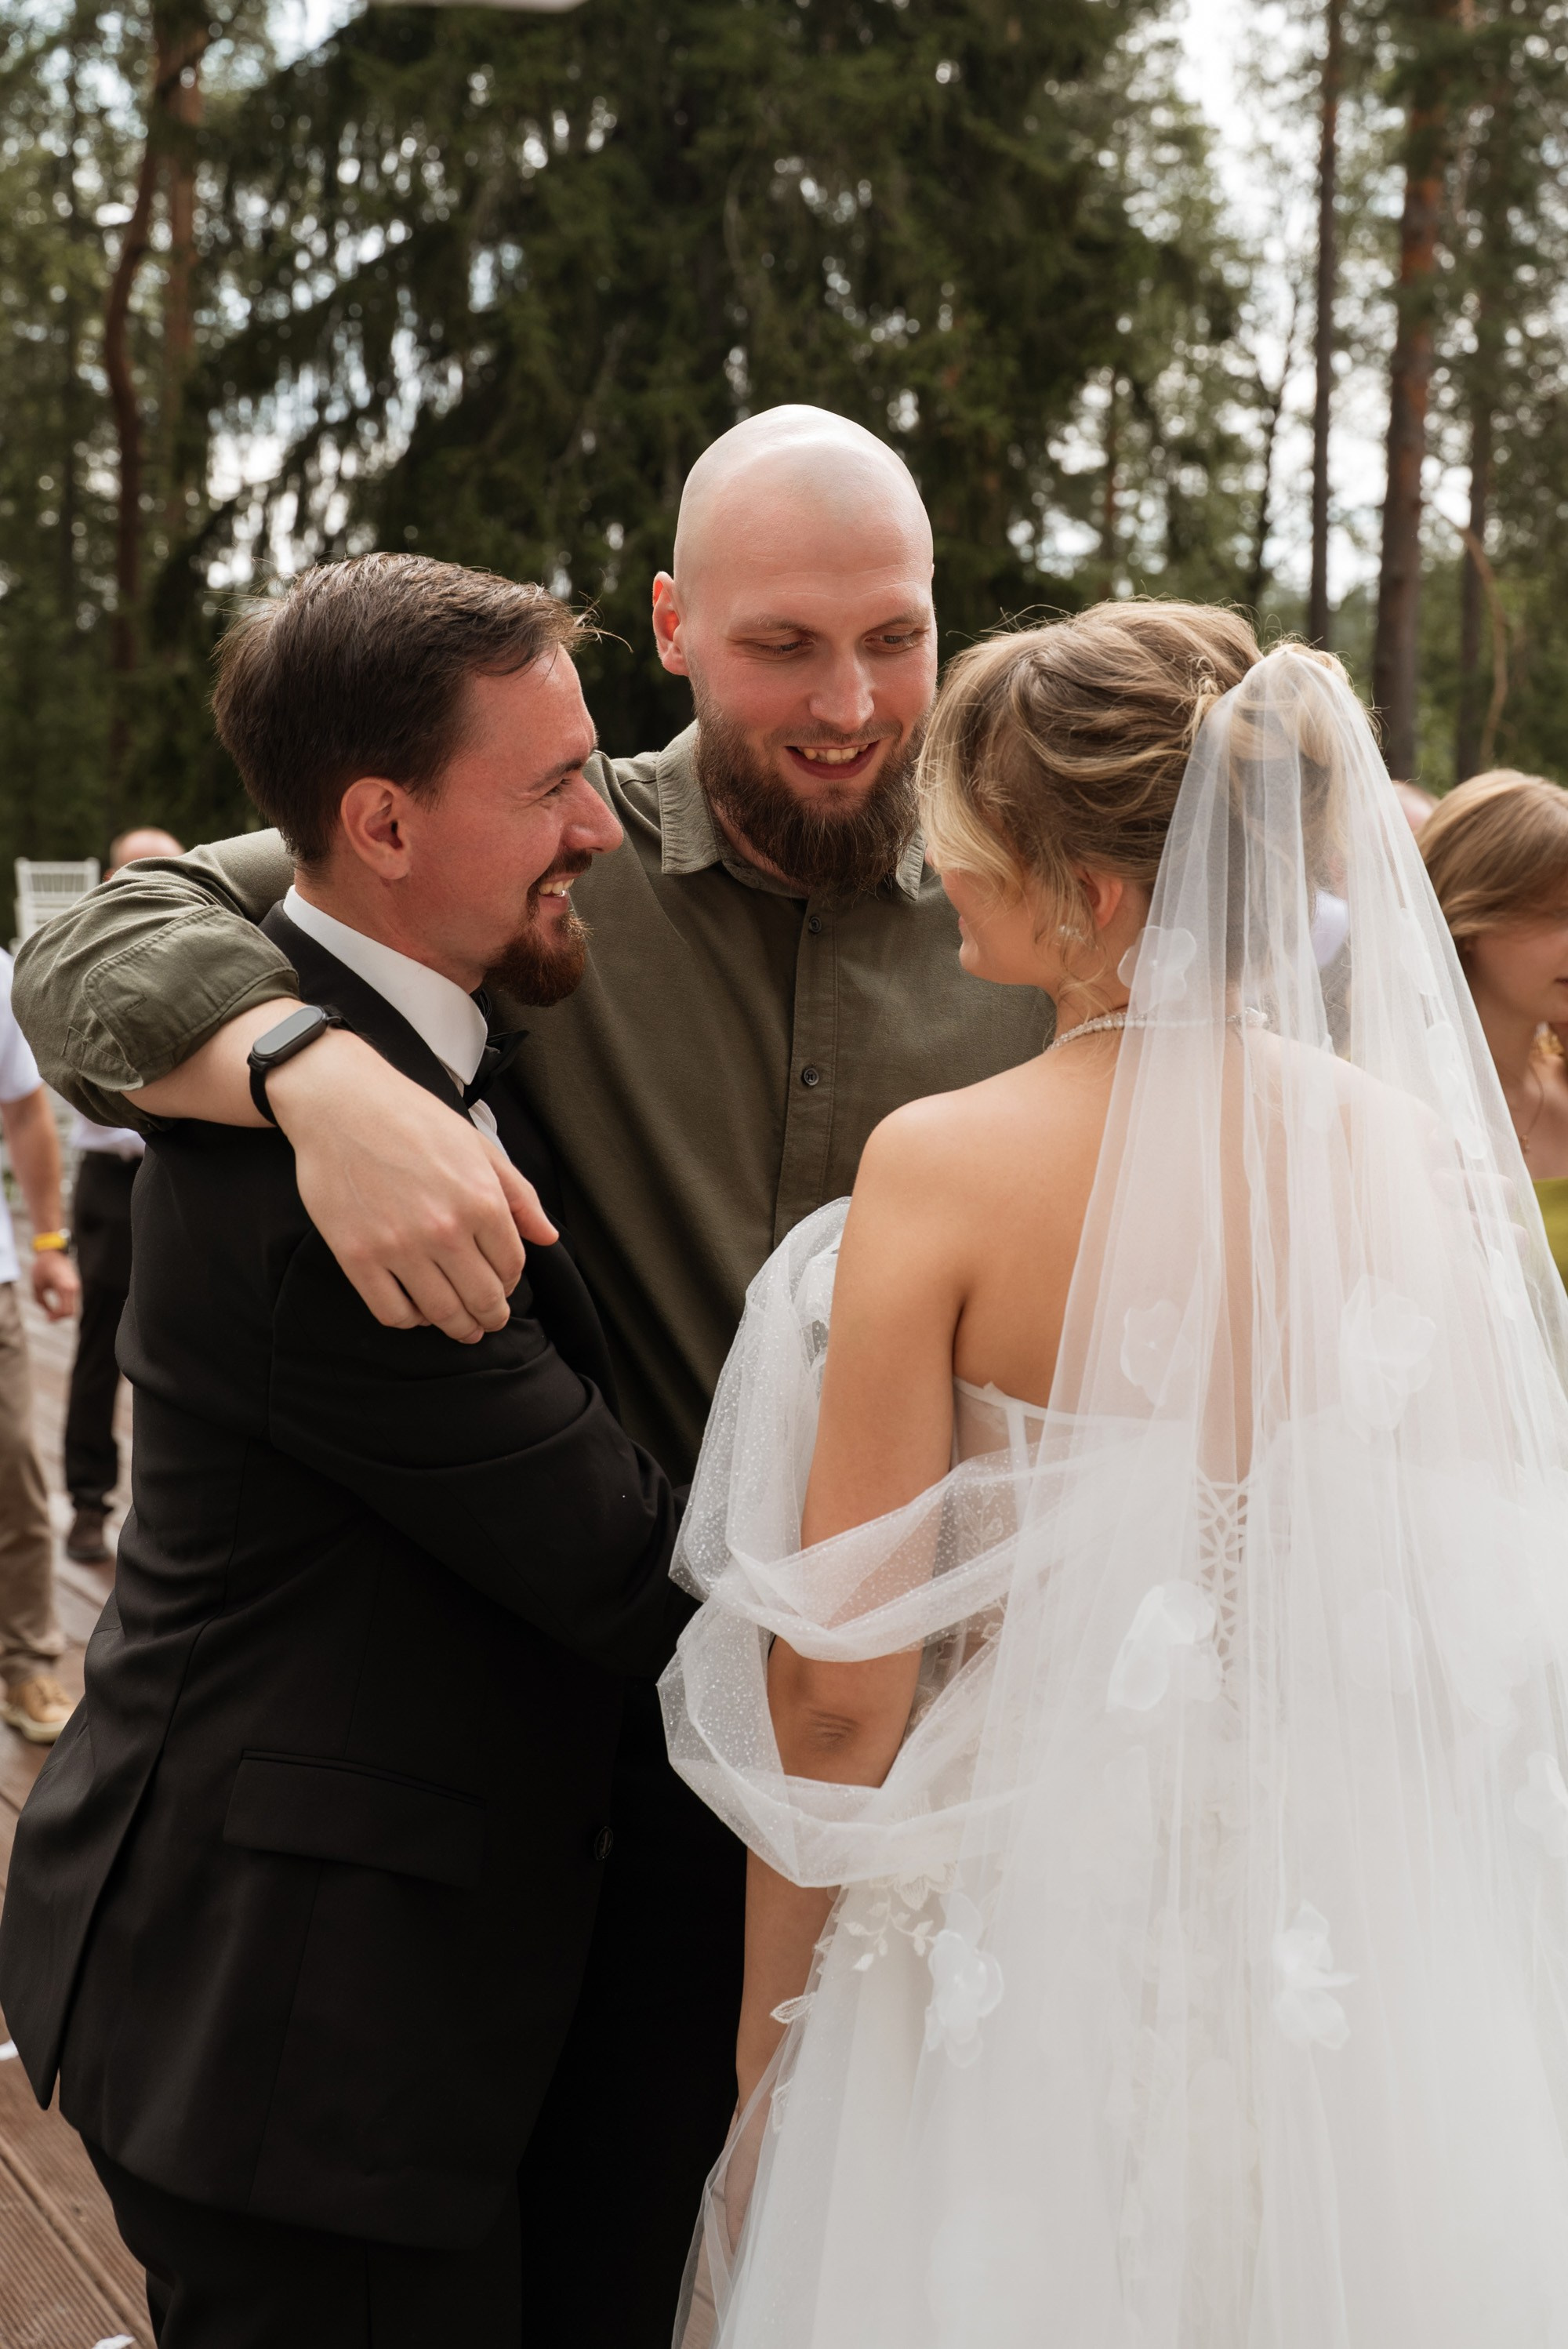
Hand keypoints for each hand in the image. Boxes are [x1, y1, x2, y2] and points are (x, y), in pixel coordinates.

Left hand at [31, 1248, 79, 1319]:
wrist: (52, 1253)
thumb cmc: (42, 1268)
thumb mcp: (37, 1285)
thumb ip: (41, 1301)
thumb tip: (48, 1312)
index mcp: (64, 1287)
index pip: (64, 1310)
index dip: (55, 1317)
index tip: (46, 1318)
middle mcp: (73, 1287)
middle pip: (71, 1311)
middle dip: (60, 1317)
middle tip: (48, 1318)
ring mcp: (76, 1287)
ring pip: (73, 1307)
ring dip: (63, 1312)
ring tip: (51, 1313)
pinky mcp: (75, 1286)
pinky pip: (73, 1301)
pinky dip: (65, 1306)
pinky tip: (56, 1306)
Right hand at [267, 1028, 557, 1343]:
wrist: (342, 1104)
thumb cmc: (412, 1118)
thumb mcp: (479, 1146)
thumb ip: (519, 1195)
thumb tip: (547, 1237)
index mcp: (481, 1200)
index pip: (511, 1265)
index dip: (511, 1281)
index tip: (504, 1284)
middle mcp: (445, 1229)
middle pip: (482, 1298)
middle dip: (491, 1316)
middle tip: (488, 1320)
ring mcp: (399, 1246)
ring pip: (441, 1313)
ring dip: (457, 1327)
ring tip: (460, 1326)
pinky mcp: (357, 1256)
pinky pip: (391, 1312)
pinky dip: (410, 1321)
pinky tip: (416, 1312)